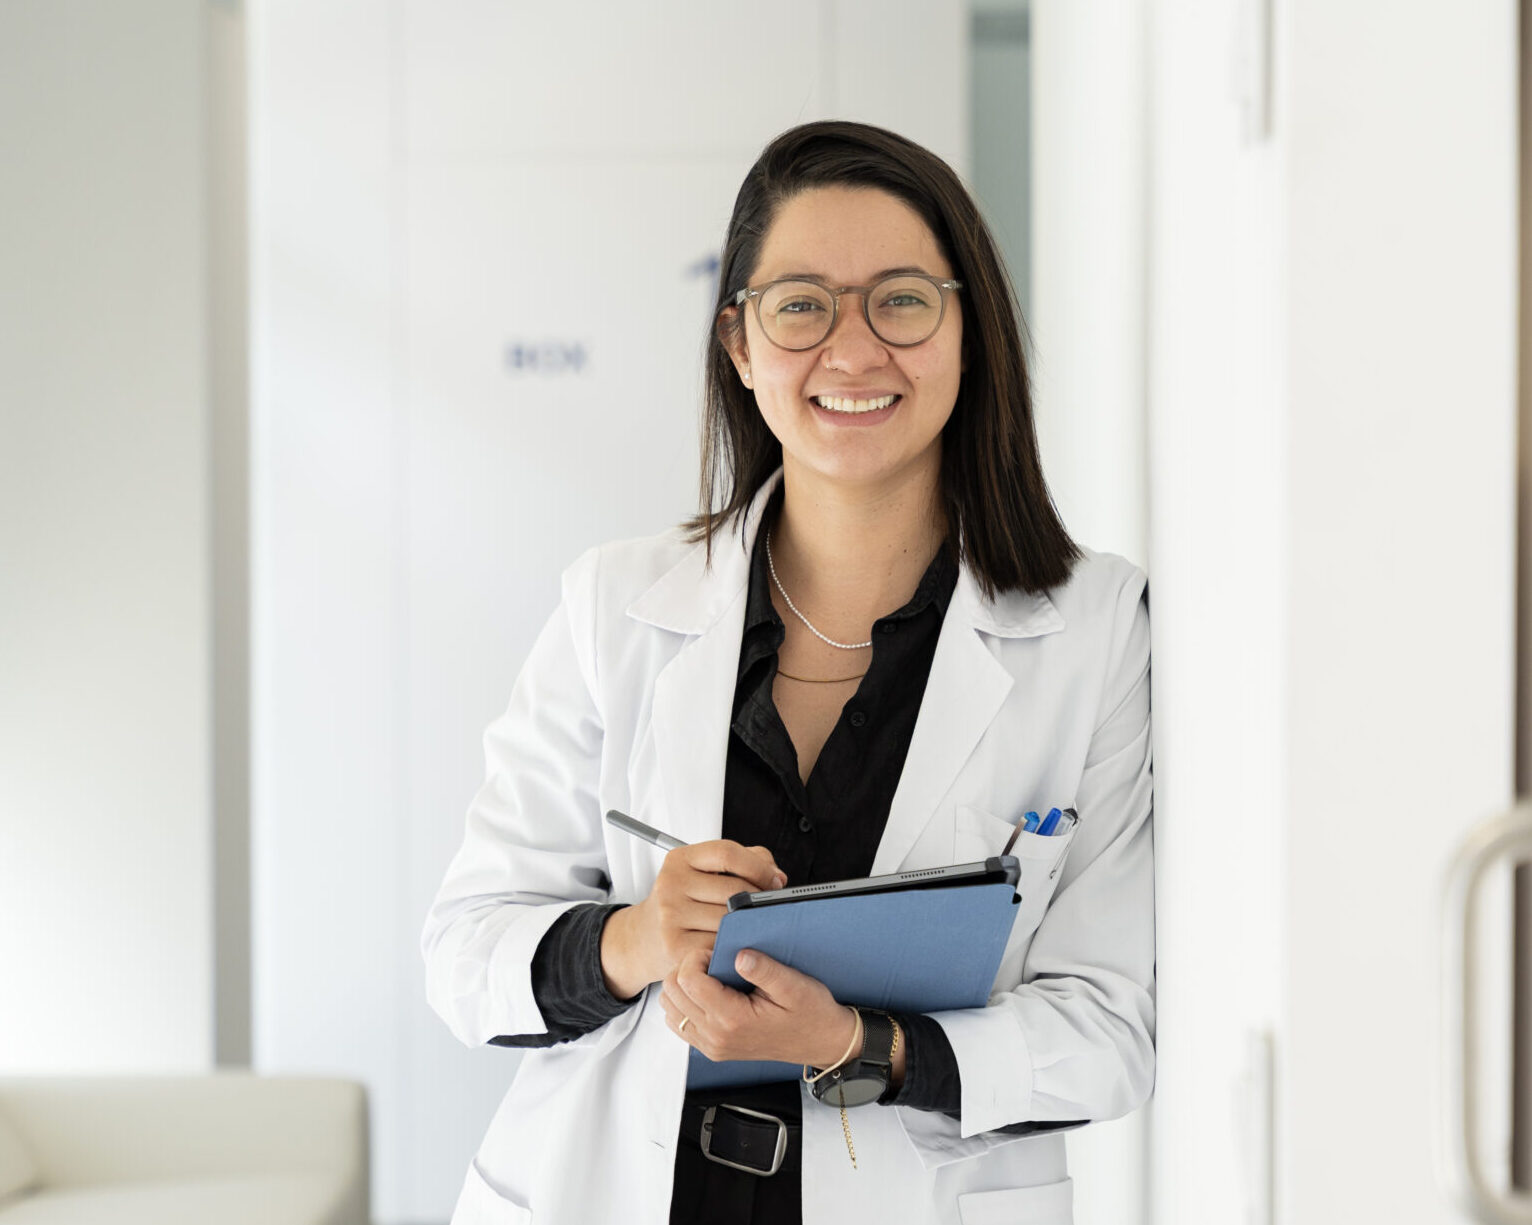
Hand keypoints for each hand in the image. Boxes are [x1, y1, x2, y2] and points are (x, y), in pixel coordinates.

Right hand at [600, 840, 784, 998]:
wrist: (643, 938)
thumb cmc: (683, 902)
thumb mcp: (704, 873)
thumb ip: (745, 862)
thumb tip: (777, 878)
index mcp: (680, 859)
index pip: (727, 853)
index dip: (759, 867)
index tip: (774, 880)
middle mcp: (671, 884)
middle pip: (734, 890)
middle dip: (759, 901)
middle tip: (769, 909)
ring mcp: (671, 916)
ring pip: (730, 920)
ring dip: (750, 926)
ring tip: (754, 927)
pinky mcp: (676, 947)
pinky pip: (721, 945)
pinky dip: (734, 946)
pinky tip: (736, 945)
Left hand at [660, 947, 859, 1068]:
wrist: (822, 1043)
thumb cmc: (811, 1014)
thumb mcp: (794, 985)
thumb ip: (765, 969)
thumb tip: (739, 955)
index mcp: (733, 1020)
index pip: (687, 980)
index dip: (696, 957)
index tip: (717, 952)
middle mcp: (716, 1037)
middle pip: (672, 993)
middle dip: (686, 968)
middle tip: (712, 961)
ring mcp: (712, 1046)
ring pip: (670, 1009)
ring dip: (682, 986)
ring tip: (709, 976)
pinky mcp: (712, 1048)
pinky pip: (679, 1024)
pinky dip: (684, 1004)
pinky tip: (707, 993)